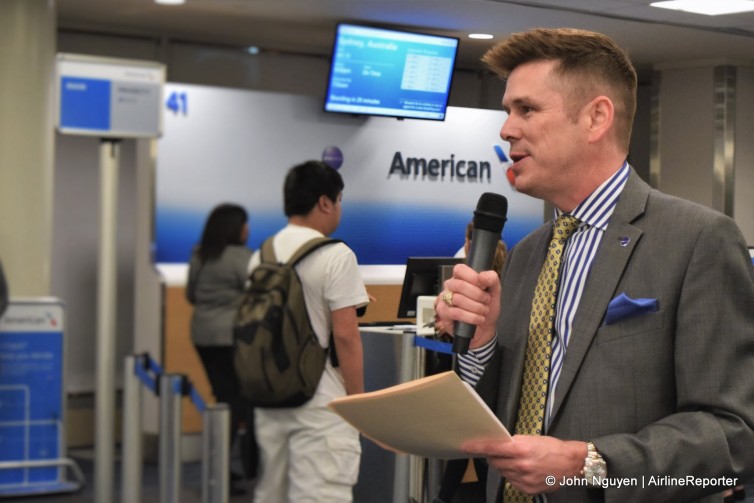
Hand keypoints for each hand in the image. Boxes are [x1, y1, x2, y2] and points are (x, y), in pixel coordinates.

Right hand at [434, 263, 500, 348]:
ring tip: (483, 311)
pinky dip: (471, 317)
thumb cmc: (487, 307)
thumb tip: (482, 276)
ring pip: (458, 299)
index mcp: (461, 278)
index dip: (472, 277)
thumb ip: (491, 279)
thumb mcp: (495, 291)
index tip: (483, 286)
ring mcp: (444, 299)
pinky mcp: (443, 313)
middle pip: (459, 284)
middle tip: (486, 301)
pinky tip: (478, 319)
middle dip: (478, 295)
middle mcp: (450, 286)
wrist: (485, 328)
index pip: (459, 269)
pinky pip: (455, 312)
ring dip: (476, 307)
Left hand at [462, 435, 585, 494]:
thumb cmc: (551, 448)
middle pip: (495, 461)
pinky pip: (511, 481)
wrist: (570, 463)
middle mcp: (521, 465)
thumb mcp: (530, 439)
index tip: (466, 446)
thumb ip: (512, 443)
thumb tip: (496, 445)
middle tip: (500, 452)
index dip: (477, 447)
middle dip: (494, 456)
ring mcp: (524, 479)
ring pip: (502, 472)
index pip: (492, 448)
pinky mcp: (527, 489)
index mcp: (521, 449)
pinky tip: (524, 470)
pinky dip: (513, 475)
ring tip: (518, 461)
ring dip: (505, 466)